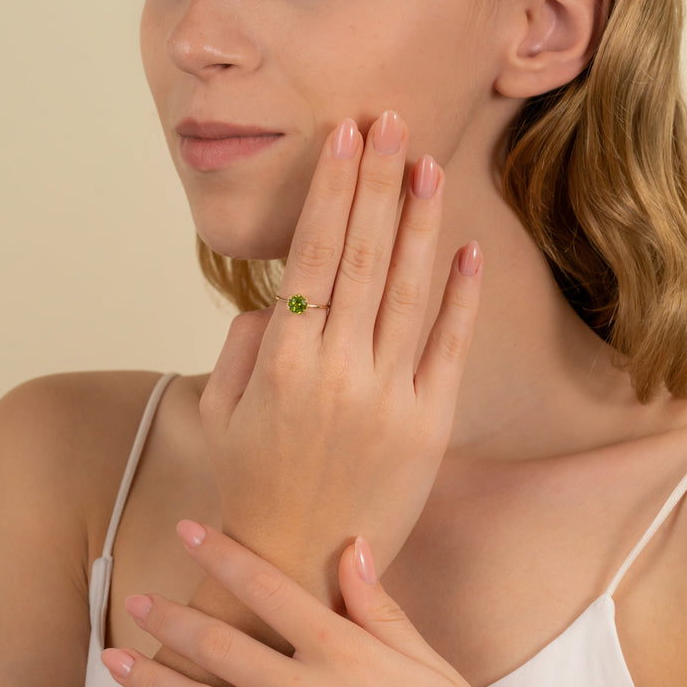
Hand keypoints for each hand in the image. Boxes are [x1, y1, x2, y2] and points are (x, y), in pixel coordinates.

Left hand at [102, 523, 474, 686]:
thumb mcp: (426, 664)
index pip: (269, 590)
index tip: (188, 530)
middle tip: (139, 601)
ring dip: (155, 681)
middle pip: (224, 647)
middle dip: (174, 622)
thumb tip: (354, 546)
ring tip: (116, 659)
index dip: (224, 556)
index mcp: (342, 652)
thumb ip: (383, 609)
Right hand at [201, 112, 481, 598]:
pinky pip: (447, 349)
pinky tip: (466, 249)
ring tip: (427, 164)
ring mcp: (387, 397)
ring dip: (419, 221)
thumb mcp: (220, 413)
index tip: (345, 137)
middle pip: (364, 254)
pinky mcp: (427, 425)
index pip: (313, 253)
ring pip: (408, 289)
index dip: (331, 190)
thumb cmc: (249, 484)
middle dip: (377, 181)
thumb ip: (243, 346)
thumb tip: (275, 301)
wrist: (295, 565)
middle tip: (390, 122)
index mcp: (282, 361)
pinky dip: (460, 298)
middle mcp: (336, 370)